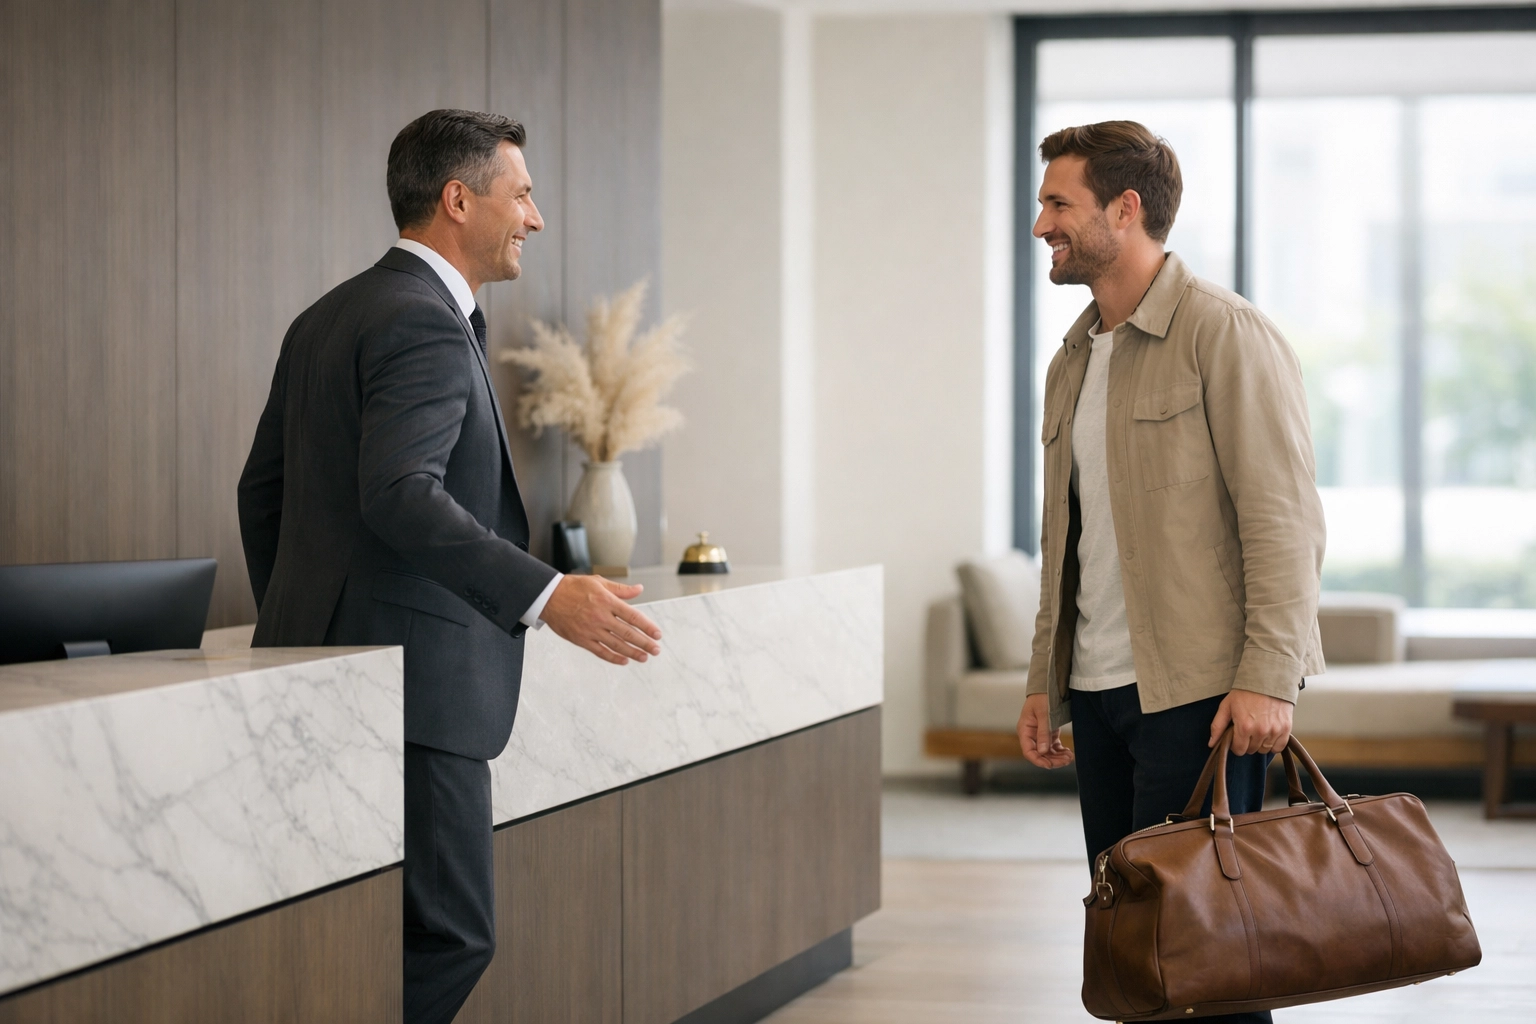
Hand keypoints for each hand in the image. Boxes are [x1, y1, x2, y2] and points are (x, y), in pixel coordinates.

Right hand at [540, 575, 661, 665]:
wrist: (548, 597)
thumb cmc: (573, 587)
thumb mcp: (598, 582)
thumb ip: (620, 589)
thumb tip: (639, 589)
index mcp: (606, 601)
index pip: (633, 616)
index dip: (647, 627)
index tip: (657, 634)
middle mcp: (600, 617)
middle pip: (628, 633)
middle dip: (644, 643)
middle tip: (656, 650)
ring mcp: (590, 630)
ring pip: (616, 645)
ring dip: (632, 653)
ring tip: (644, 657)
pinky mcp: (581, 639)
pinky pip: (600, 652)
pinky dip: (613, 658)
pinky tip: (624, 661)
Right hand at [1017, 693, 1072, 768]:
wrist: (1049, 686)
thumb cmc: (1043, 697)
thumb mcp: (1044, 714)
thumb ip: (1043, 732)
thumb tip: (1042, 752)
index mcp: (1025, 730)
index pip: (1028, 751)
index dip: (1038, 760)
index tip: (1050, 765)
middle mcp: (1031, 734)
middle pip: (1039, 754)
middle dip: (1052, 760)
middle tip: (1066, 761)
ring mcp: (1040, 734)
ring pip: (1047, 752)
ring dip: (1058, 757)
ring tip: (1070, 757)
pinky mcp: (1048, 732)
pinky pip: (1053, 747)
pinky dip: (1060, 752)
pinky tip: (1068, 753)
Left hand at [1210, 689, 1292, 755]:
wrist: (1267, 680)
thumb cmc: (1245, 692)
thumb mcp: (1226, 706)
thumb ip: (1218, 726)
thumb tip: (1212, 744)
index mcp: (1244, 727)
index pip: (1239, 750)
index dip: (1235, 745)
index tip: (1236, 738)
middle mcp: (1260, 731)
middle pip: (1251, 750)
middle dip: (1247, 743)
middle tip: (1247, 731)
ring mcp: (1275, 730)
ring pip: (1265, 750)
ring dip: (1260, 744)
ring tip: (1257, 730)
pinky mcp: (1286, 728)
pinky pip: (1278, 747)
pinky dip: (1273, 744)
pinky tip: (1268, 735)